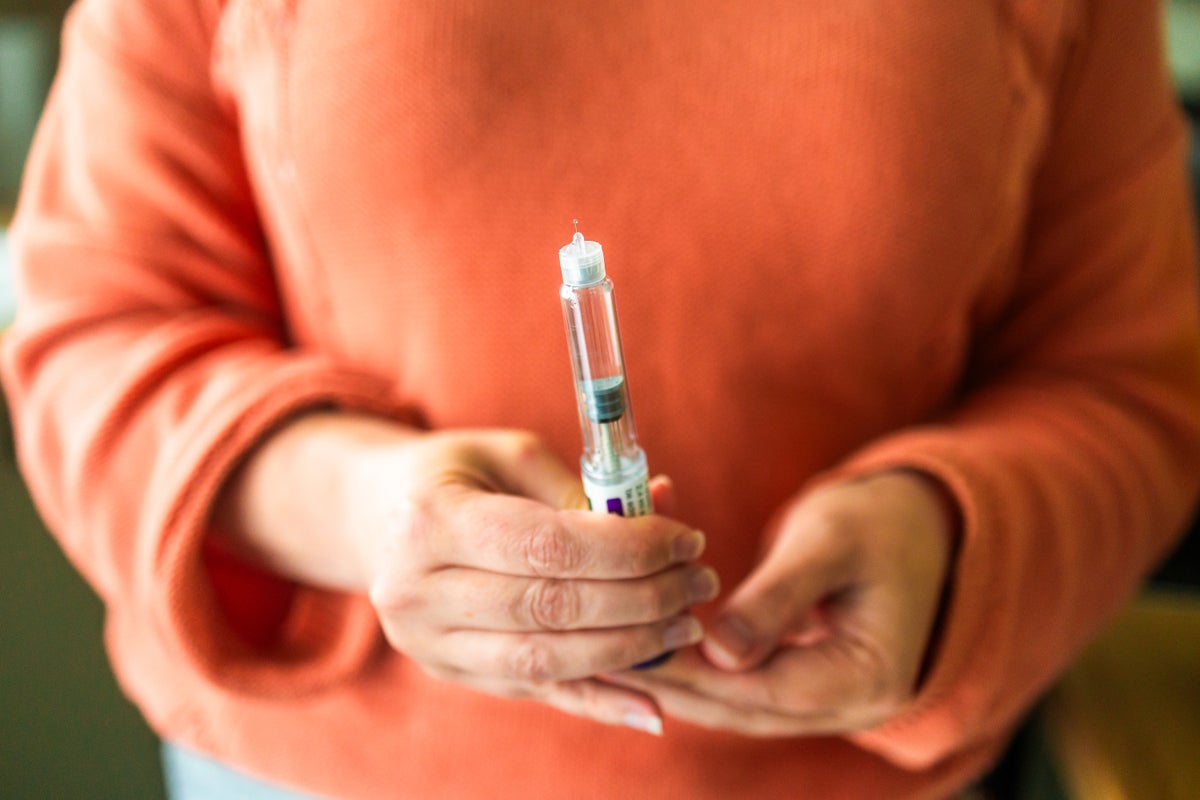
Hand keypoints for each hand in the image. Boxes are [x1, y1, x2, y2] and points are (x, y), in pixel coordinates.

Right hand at [344, 426, 717, 732]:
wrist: (377, 515)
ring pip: (546, 661)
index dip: (629, 549)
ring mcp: (427, 644)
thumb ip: (582, 490)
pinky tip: (651, 708)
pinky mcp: (448, 673)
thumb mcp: (511, 456)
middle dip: (643, 598)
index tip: (686, 540)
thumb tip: (664, 510)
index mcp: (430, 521)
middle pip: (552, 608)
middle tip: (699, 582)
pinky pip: (534, 692)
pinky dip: (597, 701)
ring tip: (686, 626)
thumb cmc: (457, 473)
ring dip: (630, 649)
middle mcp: (416, 592)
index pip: (548, 547)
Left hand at [605, 471, 955, 735]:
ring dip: (676, 681)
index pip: (770, 688)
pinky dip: (695, 667)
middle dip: (673, 685)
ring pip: (736, 704)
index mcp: (870, 676)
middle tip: (604, 660)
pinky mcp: (802, 683)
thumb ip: (777, 598)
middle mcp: (850, 705)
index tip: (637, 648)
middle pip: (746, 708)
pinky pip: (741, 685)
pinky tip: (647, 647)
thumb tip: (719, 652)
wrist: (914, 525)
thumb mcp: (829, 545)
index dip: (699, 674)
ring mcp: (827, 701)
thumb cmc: (876, 523)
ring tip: (610, 657)